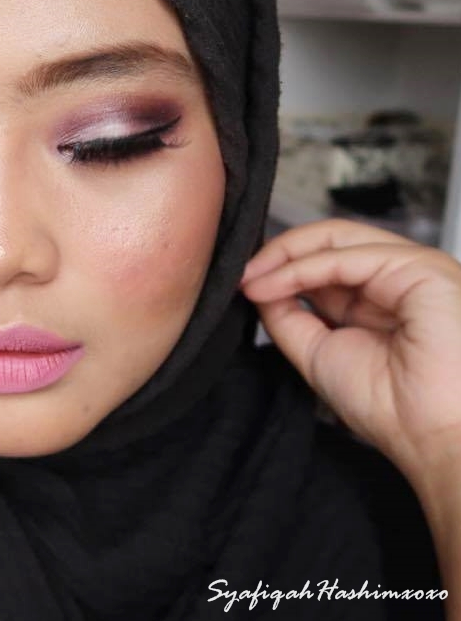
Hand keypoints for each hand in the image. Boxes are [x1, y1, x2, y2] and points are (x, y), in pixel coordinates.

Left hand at [241, 218, 460, 479]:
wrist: (432, 436)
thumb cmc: (393, 407)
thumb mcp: (317, 351)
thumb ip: (288, 315)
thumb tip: (258, 285)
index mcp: (381, 297)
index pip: (324, 260)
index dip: (281, 267)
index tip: (243, 284)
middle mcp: (399, 277)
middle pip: (329, 241)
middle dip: (277, 255)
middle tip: (242, 275)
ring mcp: (413, 268)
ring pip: (337, 239)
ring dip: (284, 257)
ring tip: (250, 279)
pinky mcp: (421, 268)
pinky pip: (347, 256)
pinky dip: (302, 268)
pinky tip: (273, 284)